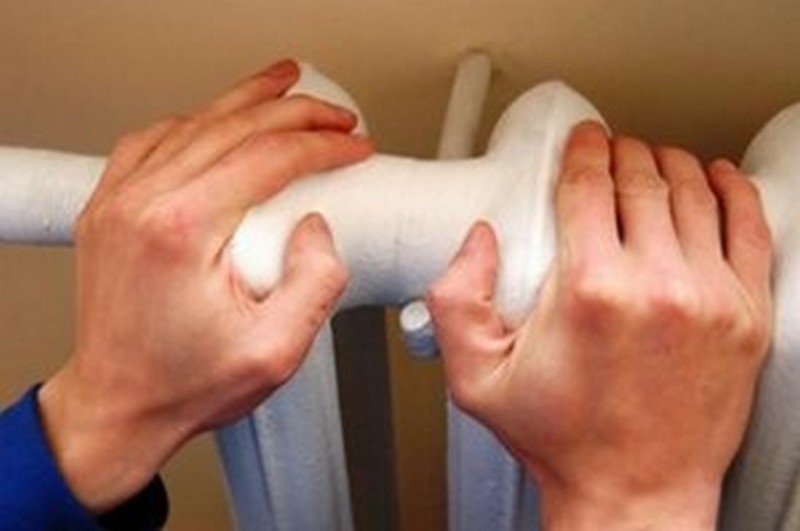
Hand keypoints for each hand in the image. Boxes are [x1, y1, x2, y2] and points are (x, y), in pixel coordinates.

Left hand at [38, 59, 372, 512]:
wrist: (119, 406)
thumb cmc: (186, 384)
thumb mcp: (276, 351)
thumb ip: (316, 281)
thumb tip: (317, 225)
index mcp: (180, 230)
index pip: (268, 158)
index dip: (322, 145)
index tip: (353, 146)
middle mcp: (141, 204)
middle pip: (233, 127)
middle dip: (297, 113)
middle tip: (336, 115)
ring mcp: (119, 202)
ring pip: (193, 123)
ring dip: (247, 102)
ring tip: (286, 88)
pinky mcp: (110, 209)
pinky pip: (153, 141)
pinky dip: (195, 122)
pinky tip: (219, 120)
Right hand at [428, 122, 772, 529]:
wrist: (634, 491)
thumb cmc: (562, 438)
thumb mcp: (476, 378)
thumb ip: (458, 300)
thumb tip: (479, 239)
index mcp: (590, 291)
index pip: (589, 186)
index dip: (583, 152)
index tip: (582, 141)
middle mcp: (657, 285)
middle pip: (642, 181)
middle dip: (623, 154)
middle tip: (611, 152)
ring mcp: (712, 297)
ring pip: (694, 194)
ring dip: (670, 165)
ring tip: (652, 160)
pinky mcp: (748, 315)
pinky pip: (750, 227)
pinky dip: (732, 191)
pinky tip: (715, 177)